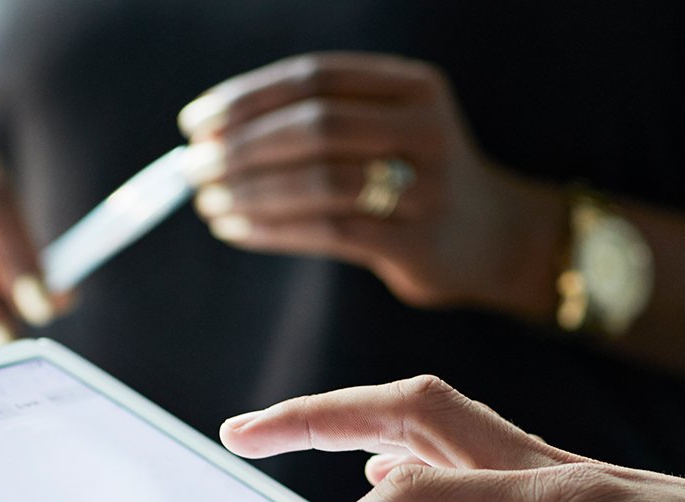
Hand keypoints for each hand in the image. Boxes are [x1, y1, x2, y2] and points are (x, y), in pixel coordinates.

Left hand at [178, 54, 566, 317]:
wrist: (493, 240)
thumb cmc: (414, 181)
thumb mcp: (386, 129)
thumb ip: (322, 120)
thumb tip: (212, 136)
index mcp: (414, 86)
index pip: (314, 78)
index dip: (247, 99)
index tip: (195, 123)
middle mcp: (426, 128)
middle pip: (314, 126)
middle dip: (241, 147)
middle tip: (191, 168)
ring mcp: (427, 186)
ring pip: (318, 181)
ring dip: (250, 192)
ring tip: (208, 203)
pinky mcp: (417, 241)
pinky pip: (328, 231)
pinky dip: (272, 229)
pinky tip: (237, 230)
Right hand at [221, 376, 684, 501]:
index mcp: (553, 498)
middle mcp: (547, 469)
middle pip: (409, 411)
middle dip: (316, 416)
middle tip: (241, 433)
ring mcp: (560, 477)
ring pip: (437, 424)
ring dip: (356, 425)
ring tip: (292, 445)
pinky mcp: (576, 497)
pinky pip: (471, 455)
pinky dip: (412, 458)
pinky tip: (399, 491)